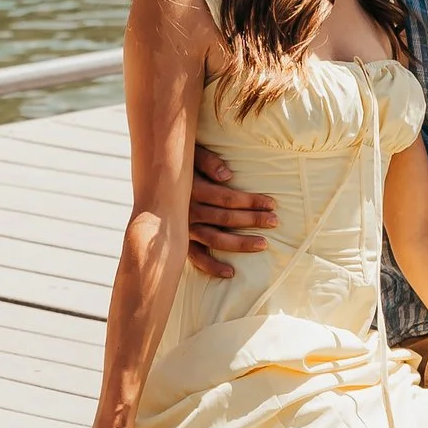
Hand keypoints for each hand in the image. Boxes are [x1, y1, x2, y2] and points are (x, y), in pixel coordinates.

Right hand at [190, 140, 275, 280]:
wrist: (153, 178)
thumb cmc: (179, 164)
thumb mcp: (191, 154)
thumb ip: (207, 161)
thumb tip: (227, 175)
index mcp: (191, 190)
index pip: (226, 198)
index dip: (250, 201)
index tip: (271, 203)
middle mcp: (186, 212)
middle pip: (225, 219)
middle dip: (252, 220)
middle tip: (274, 221)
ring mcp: (182, 229)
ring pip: (215, 239)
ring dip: (240, 243)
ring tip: (263, 244)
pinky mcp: (179, 241)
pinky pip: (195, 258)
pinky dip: (212, 266)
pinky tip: (231, 273)